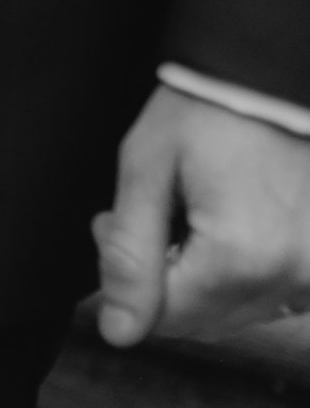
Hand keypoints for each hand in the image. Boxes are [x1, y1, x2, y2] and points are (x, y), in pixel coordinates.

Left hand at [93, 84, 309, 348]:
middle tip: (156, 212)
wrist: (271, 75)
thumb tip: (119, 333)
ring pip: (234, 314)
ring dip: (203, 280)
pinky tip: (231, 225)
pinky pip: (271, 297)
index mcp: (242, 258)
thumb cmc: (206, 110)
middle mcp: (292, 277)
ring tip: (197, 212)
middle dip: (163, 278)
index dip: (125, 275)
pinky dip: (241, 275)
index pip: (161, 316)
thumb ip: (129, 256)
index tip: (116, 222)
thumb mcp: (146, 169)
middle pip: (200, 321)